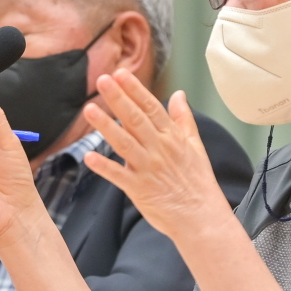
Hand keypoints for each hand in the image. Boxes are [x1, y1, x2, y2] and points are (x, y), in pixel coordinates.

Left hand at [80, 71, 234, 240]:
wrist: (201, 217)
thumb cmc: (198, 182)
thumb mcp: (196, 146)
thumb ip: (183, 118)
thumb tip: (179, 94)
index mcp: (172, 137)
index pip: (152, 108)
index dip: (135, 90)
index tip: (120, 73)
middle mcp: (160, 149)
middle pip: (136, 119)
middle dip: (119, 99)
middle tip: (102, 80)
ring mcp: (149, 169)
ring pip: (124, 143)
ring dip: (106, 126)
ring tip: (89, 109)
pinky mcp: (140, 189)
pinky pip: (119, 176)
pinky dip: (104, 167)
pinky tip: (89, 157)